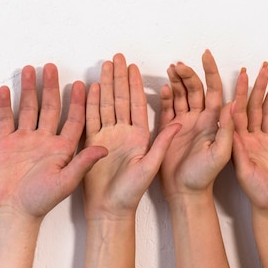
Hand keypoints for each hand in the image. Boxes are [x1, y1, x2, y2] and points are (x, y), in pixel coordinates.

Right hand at [0, 64, 106, 220]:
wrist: (13, 214)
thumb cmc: (42, 201)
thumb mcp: (67, 182)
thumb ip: (83, 163)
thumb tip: (104, 148)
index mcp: (62, 147)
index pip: (73, 119)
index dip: (78, 102)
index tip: (82, 84)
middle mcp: (45, 139)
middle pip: (49, 107)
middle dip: (50, 86)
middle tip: (51, 66)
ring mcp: (25, 140)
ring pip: (28, 108)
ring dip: (28, 89)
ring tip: (29, 69)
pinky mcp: (6, 144)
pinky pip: (6, 120)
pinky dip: (5, 105)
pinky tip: (6, 90)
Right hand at [83, 54, 179, 219]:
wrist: (110, 210)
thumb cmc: (133, 194)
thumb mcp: (152, 166)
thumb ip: (163, 144)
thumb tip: (177, 122)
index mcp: (140, 135)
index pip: (138, 103)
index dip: (135, 84)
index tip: (133, 66)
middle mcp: (125, 132)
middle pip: (121, 98)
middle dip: (119, 77)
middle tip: (117, 56)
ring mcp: (108, 136)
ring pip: (107, 104)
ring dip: (106, 84)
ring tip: (105, 65)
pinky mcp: (93, 144)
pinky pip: (91, 119)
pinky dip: (91, 103)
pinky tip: (91, 88)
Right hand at [159, 50, 232, 199]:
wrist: (185, 193)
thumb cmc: (205, 176)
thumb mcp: (221, 153)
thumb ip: (227, 129)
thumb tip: (233, 103)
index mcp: (214, 120)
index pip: (214, 89)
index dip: (211, 71)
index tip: (206, 55)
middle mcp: (200, 118)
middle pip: (195, 88)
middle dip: (188, 73)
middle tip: (179, 64)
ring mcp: (184, 122)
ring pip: (181, 94)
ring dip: (177, 80)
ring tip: (171, 68)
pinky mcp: (169, 129)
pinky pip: (167, 107)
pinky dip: (166, 96)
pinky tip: (165, 87)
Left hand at [231, 63, 267, 217]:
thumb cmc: (257, 194)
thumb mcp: (244, 170)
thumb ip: (237, 145)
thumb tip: (229, 117)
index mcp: (239, 140)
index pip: (238, 109)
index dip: (239, 90)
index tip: (242, 73)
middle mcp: (251, 137)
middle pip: (253, 105)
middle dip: (257, 85)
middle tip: (261, 67)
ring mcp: (266, 140)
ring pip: (267, 111)